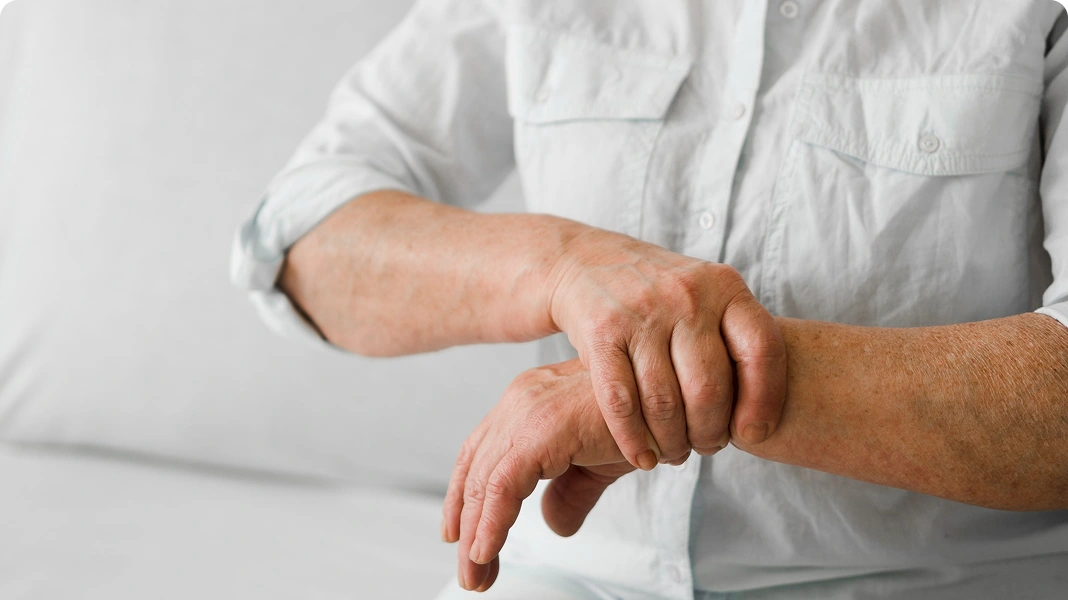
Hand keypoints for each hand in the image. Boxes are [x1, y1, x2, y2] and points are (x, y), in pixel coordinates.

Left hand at [441, 359, 634, 591]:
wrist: (676, 402)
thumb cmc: (645, 418)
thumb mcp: (599, 463)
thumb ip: (571, 492)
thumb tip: (553, 525)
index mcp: (529, 402)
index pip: (480, 453)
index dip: (463, 495)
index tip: (459, 535)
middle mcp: (521, 401)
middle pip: (475, 468)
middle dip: (467, 524)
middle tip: (470, 570)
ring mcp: (527, 411)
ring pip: (483, 480)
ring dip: (475, 533)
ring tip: (476, 574)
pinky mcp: (540, 430)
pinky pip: (503, 485)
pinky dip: (491, 522)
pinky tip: (485, 551)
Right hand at [548, 227, 786, 468]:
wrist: (588, 259)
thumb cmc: (661, 293)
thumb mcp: (708, 296)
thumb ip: (735, 340)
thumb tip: (761, 415)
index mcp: (724, 287)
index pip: (762, 350)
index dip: (765, 401)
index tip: (754, 434)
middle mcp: (686, 295)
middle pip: (710, 388)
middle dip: (710, 433)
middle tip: (707, 446)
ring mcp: (641, 312)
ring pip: (664, 402)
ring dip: (672, 442)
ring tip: (676, 452)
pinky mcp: (601, 331)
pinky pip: (621, 400)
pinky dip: (633, 439)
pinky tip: (643, 456)